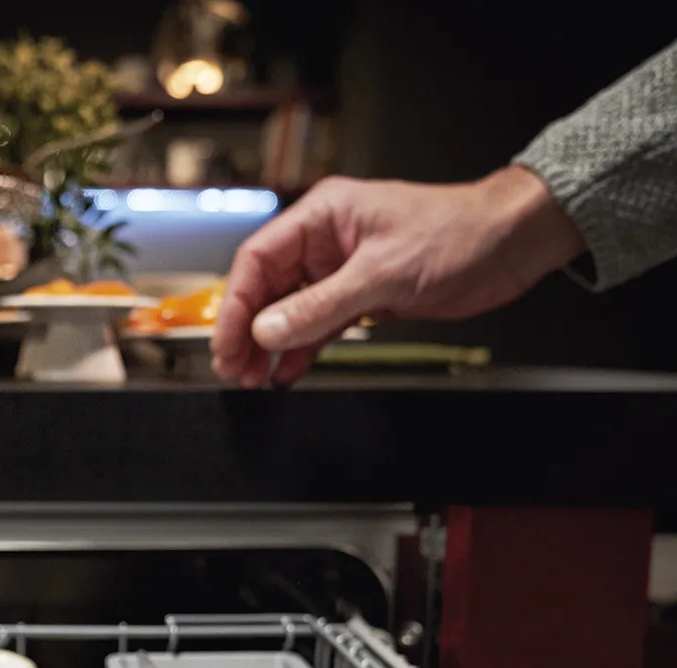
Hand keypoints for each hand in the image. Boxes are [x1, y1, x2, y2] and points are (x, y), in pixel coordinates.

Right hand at [211, 166, 584, 386]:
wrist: (513, 242)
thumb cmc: (459, 233)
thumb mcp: (383, 273)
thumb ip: (319, 306)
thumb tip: (268, 331)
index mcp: (323, 215)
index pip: (258, 260)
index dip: (237, 305)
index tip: (228, 344)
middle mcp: (325, 240)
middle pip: (266, 288)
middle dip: (248, 331)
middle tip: (236, 369)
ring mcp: (341, 269)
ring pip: (288, 310)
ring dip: (271, 345)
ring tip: (255, 377)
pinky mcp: (361, 295)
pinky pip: (317, 325)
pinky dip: (301, 349)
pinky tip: (287, 372)